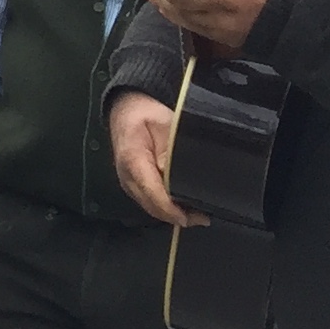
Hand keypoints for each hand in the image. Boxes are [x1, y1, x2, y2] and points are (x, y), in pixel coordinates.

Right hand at [109, 91, 203, 226]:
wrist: (126, 110)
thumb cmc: (147, 115)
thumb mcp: (165, 125)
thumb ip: (170, 149)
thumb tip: (173, 174)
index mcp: (133, 160)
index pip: (152, 192)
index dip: (171, 209)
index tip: (190, 218)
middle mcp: (126, 176)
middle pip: (151, 206)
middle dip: (175, 216)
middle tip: (203, 218)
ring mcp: (127, 182)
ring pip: (149, 207)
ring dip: (171, 214)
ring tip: (197, 215)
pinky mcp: (132, 184)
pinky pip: (148, 202)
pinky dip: (165, 208)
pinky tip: (182, 207)